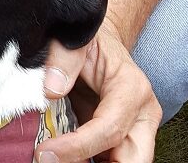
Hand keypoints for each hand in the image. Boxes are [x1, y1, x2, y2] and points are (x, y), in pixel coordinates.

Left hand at [35, 18, 161, 162]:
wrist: (101, 41)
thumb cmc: (92, 39)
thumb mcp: (78, 37)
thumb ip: (65, 57)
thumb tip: (51, 88)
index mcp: (132, 89)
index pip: (109, 129)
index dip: (78, 146)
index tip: (46, 152)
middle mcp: (141, 114)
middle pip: (133, 159)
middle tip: (54, 162)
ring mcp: (134, 129)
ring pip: (123, 162)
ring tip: (56, 158)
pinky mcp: (119, 138)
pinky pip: (108, 158)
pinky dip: (86, 160)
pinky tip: (63, 158)